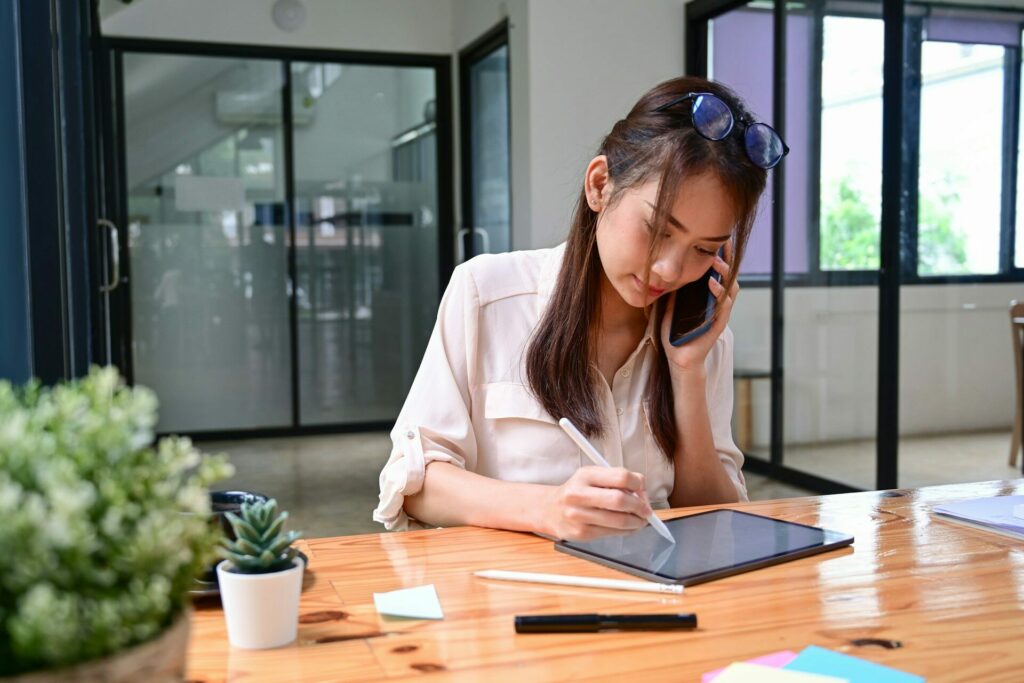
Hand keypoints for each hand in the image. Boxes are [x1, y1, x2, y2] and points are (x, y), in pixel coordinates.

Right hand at [543, 466, 652, 540]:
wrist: (550, 509)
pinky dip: (627, 531)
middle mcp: (579, 494)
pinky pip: (612, 533)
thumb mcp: (593, 476)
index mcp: (585, 475)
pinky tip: (628, 527)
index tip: (643, 490)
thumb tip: (643, 491)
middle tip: (646, 510)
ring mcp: (579, 516)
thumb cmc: (578, 491)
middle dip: (640, 507)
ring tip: (640, 520)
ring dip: (637, 522)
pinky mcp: (581, 533)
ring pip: (619, 520)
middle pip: (620, 500)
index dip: (638, 484)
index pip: (621, 477)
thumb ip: (618, 479)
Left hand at [660, 241, 738, 375]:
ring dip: (724, 274)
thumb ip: (672, 290)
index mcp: (708, 296)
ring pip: (730, 289)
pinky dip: (719, 294)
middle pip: (728, 276)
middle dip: (726, 259)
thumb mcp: (670, 306)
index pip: (717, 272)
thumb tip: (665, 271)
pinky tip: (712, 285)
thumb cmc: (675, 334)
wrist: (678, 358)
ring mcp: (720, 313)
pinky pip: (723, 306)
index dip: (719, 256)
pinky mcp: (718, 325)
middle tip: (721, 243)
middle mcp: (717, 303)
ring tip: (715, 262)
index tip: (716, 240)